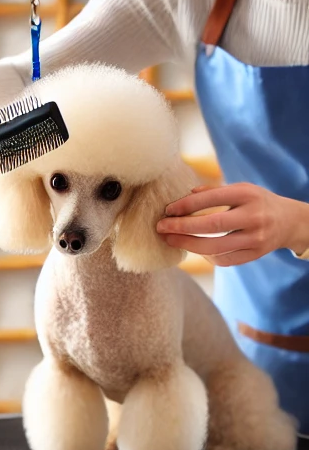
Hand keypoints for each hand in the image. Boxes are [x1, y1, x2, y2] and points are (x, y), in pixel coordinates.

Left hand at [157, 183, 308, 265]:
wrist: (289, 222)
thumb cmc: (256, 202)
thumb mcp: (241, 190)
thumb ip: (214, 192)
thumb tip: (184, 196)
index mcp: (248, 195)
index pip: (212, 199)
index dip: (186, 205)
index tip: (167, 210)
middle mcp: (253, 217)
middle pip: (211, 225)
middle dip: (182, 227)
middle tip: (160, 227)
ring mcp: (255, 238)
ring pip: (214, 247)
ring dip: (187, 245)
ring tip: (169, 240)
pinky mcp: (254, 255)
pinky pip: (223, 260)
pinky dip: (205, 256)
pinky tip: (194, 249)